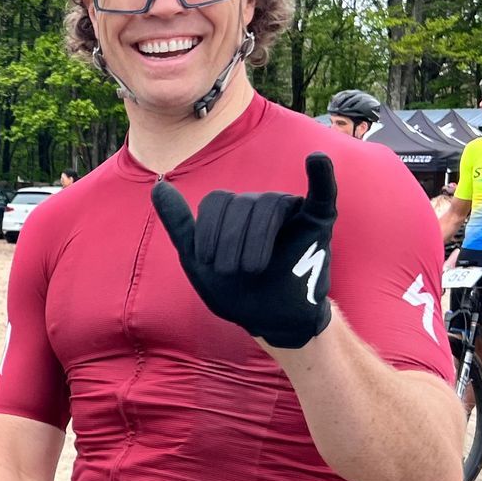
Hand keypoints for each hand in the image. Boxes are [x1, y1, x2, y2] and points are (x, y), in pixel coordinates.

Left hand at [152, 153, 338, 348]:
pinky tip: (316, 159)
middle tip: (232, 272)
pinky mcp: (317, 224)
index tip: (206, 261)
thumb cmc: (235, 290)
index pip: (217, 200)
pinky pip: (323, 194)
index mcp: (235, 210)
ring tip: (253, 269)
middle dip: (230, 240)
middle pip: (242, 203)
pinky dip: (323, 175)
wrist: (270, 321)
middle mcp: (262, 205)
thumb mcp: (197, 259)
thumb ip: (179, 222)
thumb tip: (158, 185)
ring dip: (256, 239)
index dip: (208, 230)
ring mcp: (291, 212)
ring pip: (269, 204)